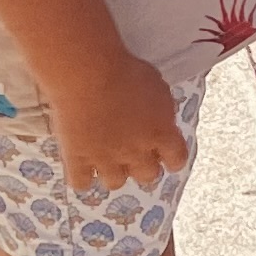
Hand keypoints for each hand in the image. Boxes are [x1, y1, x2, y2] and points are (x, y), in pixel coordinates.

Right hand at [46, 51, 187, 195]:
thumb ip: (163, 111)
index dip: (172, 158)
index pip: (177, 159)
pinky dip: (81, 176)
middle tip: (134, 154)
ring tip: (105, 159)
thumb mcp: (158, 87)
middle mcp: (137, 153)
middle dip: (143, 167)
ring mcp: (106, 160)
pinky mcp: (78, 161)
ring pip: (115, 183)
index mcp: (162, 133)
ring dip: (113, 172)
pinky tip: (80, 164)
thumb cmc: (127, 72)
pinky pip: (81, 183)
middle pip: (148, 176)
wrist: (90, 76)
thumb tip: (162, 121)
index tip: (165, 153)